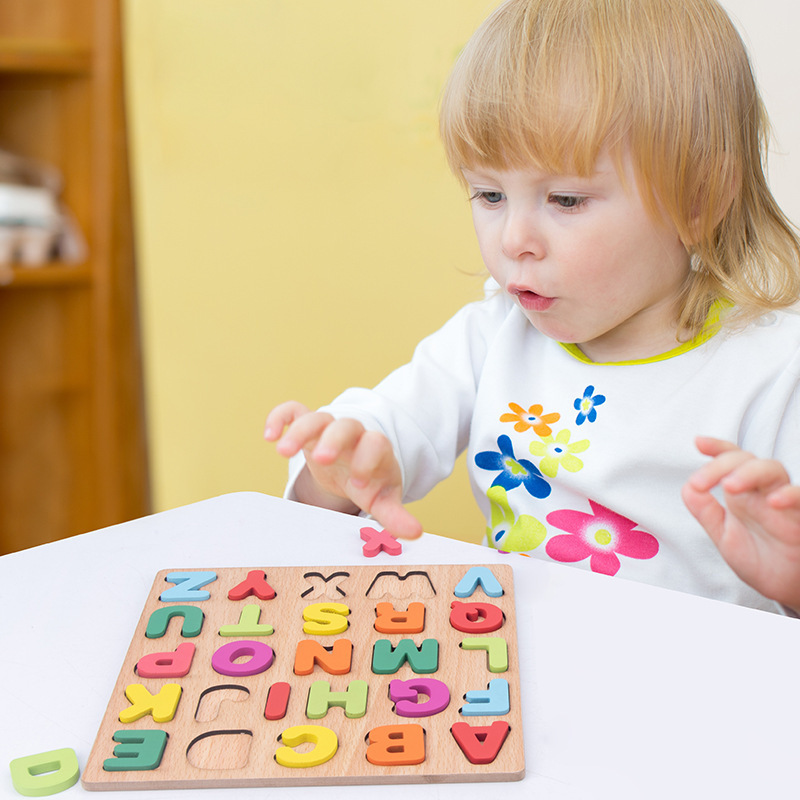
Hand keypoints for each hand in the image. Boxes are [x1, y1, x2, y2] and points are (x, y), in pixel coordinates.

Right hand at [265, 401, 422, 538]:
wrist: (355, 465)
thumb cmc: (370, 482)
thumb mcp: (382, 498)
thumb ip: (394, 515)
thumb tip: (415, 533)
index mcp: (375, 449)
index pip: (375, 444)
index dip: (367, 460)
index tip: (358, 483)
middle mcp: (352, 435)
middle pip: (345, 425)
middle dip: (334, 440)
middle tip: (321, 459)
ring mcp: (328, 428)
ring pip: (316, 418)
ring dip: (300, 430)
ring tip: (282, 451)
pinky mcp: (308, 427)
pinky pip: (294, 411)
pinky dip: (281, 417)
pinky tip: (270, 436)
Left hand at [682, 436, 799, 611]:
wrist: (785, 587)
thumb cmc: (758, 558)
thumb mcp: (724, 535)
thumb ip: (705, 511)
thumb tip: (688, 486)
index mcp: (743, 494)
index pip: (731, 461)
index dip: (717, 448)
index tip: (698, 442)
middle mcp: (763, 492)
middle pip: (747, 460)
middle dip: (723, 464)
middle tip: (702, 482)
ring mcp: (784, 502)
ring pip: (773, 470)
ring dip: (750, 472)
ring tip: (730, 486)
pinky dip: (790, 495)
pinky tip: (774, 500)